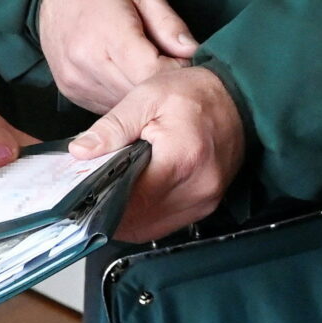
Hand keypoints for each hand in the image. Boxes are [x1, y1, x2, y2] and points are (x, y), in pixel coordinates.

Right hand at [36, 0, 198, 113]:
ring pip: (123, 105)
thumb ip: (170, 25)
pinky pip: (107, 106)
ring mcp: (76, 80)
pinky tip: (127, 77)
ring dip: (141, 95)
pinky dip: (123, 97)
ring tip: (148, 71)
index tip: (184, 63)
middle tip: (172, 68)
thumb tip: (193, 53)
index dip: (175, 72)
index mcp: (108, 33)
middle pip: (138, 93)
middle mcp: (87, 62)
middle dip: (160, 85)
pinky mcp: (70, 91)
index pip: (151, 72)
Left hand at [69, 61, 244, 241]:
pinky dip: (146, 216)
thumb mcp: (147, 97)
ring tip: (111, 194)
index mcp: (181, 159)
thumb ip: (113, 127)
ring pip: (151, 228)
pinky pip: (168, 224)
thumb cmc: (196, 94)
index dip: (101, 202)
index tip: (82, 196)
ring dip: (128, 218)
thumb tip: (82, 151)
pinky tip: (135, 198)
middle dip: (110, 211)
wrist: (240, 98)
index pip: (131, 201)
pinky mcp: (208, 205)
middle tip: (92, 193)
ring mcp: (205, 201)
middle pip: (139, 220)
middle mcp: (197, 188)